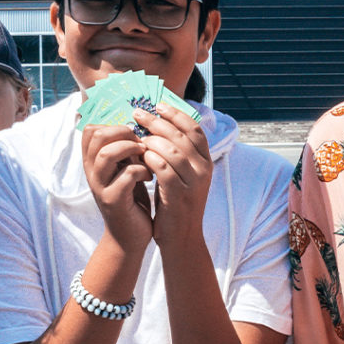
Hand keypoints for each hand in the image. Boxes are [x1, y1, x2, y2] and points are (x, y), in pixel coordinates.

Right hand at [81, 123, 152, 253]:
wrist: (130, 237)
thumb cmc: (131, 199)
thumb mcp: (125, 170)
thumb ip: (125, 152)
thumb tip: (139, 126)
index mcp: (93, 163)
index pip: (90, 130)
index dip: (112, 125)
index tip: (132, 134)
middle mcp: (92, 172)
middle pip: (96, 136)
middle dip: (123, 132)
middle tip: (141, 143)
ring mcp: (100, 186)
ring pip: (107, 154)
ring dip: (131, 149)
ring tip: (145, 156)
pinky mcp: (113, 201)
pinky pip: (126, 175)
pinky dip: (141, 171)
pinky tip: (150, 177)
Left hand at [135, 103, 211, 247]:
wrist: (182, 238)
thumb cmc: (177, 204)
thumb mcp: (184, 176)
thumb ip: (178, 153)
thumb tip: (159, 126)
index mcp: (206, 162)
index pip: (195, 129)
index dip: (176, 114)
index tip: (158, 105)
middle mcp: (204, 170)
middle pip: (182, 136)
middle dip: (158, 122)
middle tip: (138, 114)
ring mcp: (193, 183)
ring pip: (173, 150)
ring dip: (152, 140)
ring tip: (137, 137)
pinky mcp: (179, 195)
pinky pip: (162, 169)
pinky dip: (150, 159)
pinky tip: (140, 156)